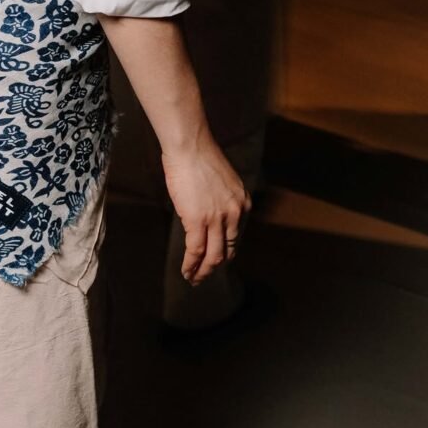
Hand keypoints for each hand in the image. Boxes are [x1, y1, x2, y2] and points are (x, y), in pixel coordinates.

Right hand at [161, 135, 251, 285]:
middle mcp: (235, 214)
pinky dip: (190, 265)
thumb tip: (209, 215)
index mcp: (242, 204)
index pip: (236, 237)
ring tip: (194, 280)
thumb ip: (222, 202)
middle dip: (215, 267)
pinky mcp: (198, 221)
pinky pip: (196, 250)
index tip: (215, 261)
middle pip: (227, 251)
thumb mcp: (222, 182)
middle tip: (204, 277)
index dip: (225, 253)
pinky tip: (185, 272)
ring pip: (213, 256)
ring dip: (203, 272)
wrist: (190, 148)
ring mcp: (217, 219)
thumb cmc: (200, 159)